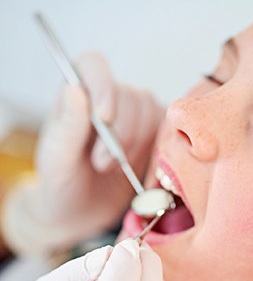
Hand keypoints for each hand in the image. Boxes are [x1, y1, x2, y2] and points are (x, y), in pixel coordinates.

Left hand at [34, 52, 163, 240]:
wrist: (82, 212)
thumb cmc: (63, 185)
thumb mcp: (56, 160)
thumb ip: (66, 126)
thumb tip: (74, 89)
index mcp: (77, 98)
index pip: (94, 67)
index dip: (104, 86)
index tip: (104, 118)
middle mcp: (109, 102)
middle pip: (131, 96)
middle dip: (121, 133)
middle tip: (101, 163)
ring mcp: (134, 119)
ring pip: (152, 112)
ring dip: (137, 144)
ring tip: (115, 168)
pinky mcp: (152, 137)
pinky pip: (167, 131)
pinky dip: (158, 150)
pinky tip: (139, 168)